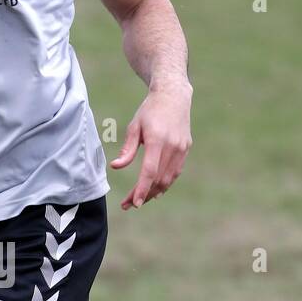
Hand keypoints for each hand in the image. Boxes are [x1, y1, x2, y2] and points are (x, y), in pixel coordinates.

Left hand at [109, 84, 191, 208]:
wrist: (174, 96)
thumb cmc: (150, 111)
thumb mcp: (135, 127)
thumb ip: (127, 149)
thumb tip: (116, 166)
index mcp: (157, 139)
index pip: (149, 171)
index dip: (142, 189)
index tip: (134, 203)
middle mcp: (172, 146)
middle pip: (158, 179)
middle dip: (144, 194)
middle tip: (128, 204)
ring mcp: (181, 148)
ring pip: (168, 179)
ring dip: (154, 192)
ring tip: (140, 199)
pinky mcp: (186, 149)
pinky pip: (175, 172)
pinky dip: (165, 183)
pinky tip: (155, 190)